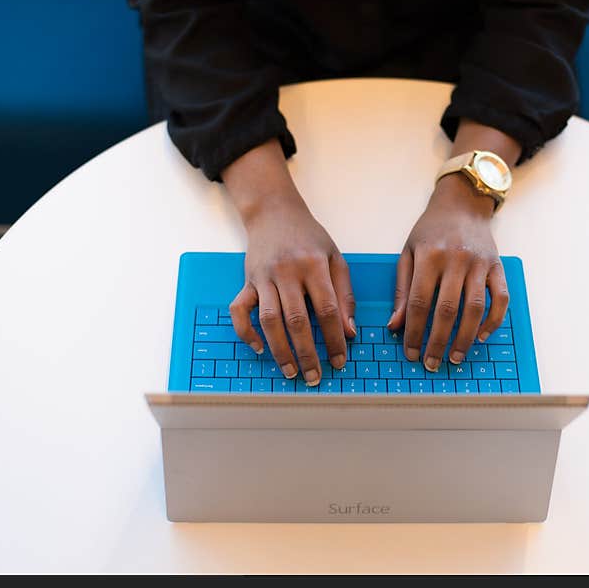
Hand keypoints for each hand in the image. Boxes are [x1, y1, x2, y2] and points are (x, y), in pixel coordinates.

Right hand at [229, 190, 355, 385]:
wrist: (274, 211)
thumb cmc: (308, 237)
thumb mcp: (335, 258)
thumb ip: (345, 294)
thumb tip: (349, 332)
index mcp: (314, 265)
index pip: (327, 309)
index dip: (334, 338)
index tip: (339, 360)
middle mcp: (287, 272)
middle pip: (297, 320)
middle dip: (307, 352)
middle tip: (315, 376)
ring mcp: (263, 277)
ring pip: (269, 319)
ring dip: (279, 349)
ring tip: (290, 371)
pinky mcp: (247, 280)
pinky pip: (239, 310)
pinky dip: (246, 331)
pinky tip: (259, 348)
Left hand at [388, 173, 508, 370]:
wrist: (462, 204)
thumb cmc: (431, 230)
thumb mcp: (408, 253)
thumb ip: (401, 289)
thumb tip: (394, 326)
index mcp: (429, 256)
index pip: (419, 302)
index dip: (414, 331)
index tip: (410, 352)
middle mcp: (455, 260)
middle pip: (446, 309)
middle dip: (437, 341)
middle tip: (431, 363)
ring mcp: (479, 263)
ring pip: (475, 308)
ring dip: (465, 337)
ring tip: (455, 357)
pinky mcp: (497, 266)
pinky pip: (500, 298)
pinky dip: (493, 320)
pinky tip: (482, 336)